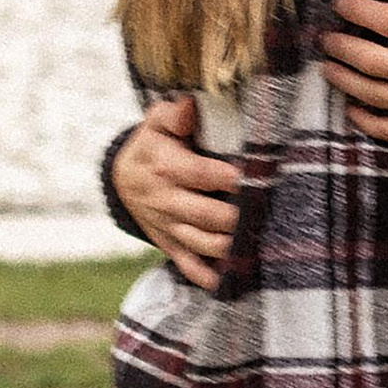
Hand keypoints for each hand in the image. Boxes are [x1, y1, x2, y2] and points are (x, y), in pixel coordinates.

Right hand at [109, 93, 241, 291]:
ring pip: (201, 243)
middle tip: (265, 214)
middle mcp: (166, 200)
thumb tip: (188, 106)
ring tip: (255, 244)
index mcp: (166, 167)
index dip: (227, 178)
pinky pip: (187, 264)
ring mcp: (168, 226)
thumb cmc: (152, 145)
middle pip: (204, 214)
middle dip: (235, 218)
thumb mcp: (155, 123)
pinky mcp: (170, 244)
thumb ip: (171, 114)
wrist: (121, 178)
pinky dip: (206, 277)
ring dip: (228, 248)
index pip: (200, 174)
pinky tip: (229, 281)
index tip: (255, 178)